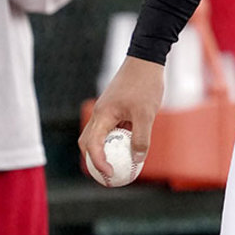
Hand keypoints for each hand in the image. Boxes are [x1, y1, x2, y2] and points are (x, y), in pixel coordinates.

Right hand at [78, 57, 165, 180]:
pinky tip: (130, 146)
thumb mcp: (146, 114)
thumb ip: (141, 138)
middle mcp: (100, 113)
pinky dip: (116, 140)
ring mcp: (106, 109)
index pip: (91, 145)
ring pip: (99, 135)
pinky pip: (111, 128)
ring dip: (105, 150)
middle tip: (108, 175)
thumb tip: (137, 160)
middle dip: (94, 161)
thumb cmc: (145, 84)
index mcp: (102, 115)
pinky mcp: (115, 106)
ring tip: (120, 165)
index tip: (110, 175)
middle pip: (88, 142)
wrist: (147, 58)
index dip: (98, 163)